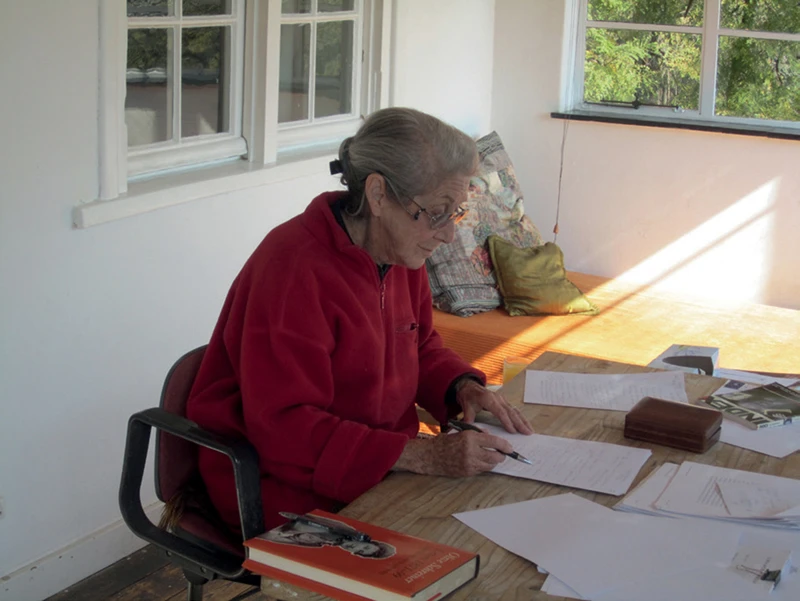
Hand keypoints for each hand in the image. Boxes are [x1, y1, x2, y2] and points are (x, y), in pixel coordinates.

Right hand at [393, 431, 513, 476]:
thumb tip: (491, 437)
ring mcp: (469, 464)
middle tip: (503, 454)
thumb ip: (477, 434)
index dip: (505, 445)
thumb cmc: (446, 441)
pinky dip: (484, 466)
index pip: (494, 442)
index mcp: (470, 438)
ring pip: (490, 465)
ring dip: (494, 462)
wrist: (431, 456)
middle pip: (495, 456)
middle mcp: (471, 451)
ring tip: (492, 457)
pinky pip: (482, 470)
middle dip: (502, 456)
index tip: (510, 448)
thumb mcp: (462, 432)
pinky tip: (481, 461)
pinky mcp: (467, 472)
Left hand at [456, 378, 533, 434]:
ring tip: (530, 430)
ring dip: (523, 421)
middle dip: (520, 423)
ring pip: (514, 410)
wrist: (469, 386)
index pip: (500, 412)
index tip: (513, 431)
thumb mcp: (466, 407)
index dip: (507, 421)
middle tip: (527, 433)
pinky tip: (525, 424)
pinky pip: (513, 409)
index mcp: (488, 399)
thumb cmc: (468, 397)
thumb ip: (469, 419)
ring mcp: (502, 399)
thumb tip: (471, 430)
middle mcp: (497, 398)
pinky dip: (520, 417)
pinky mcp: (504, 401)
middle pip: (510, 411)